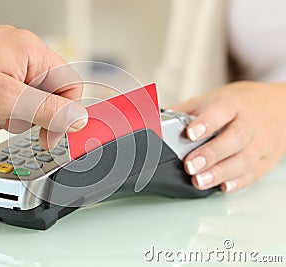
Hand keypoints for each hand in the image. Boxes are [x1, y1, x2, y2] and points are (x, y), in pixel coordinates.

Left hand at [171, 81, 285, 192]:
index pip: (220, 112)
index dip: (205, 123)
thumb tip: (154, 120)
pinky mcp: (265, 160)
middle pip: (234, 138)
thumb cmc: (237, 105)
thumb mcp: (211, 99)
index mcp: (232, 105)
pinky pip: (253, 173)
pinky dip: (238, 182)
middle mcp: (248, 123)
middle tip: (190, 166)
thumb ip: (184, 111)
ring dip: (220, 173)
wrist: (276, 107)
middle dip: (211, 153)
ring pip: (244, 159)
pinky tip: (223, 187)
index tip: (189, 133)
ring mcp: (260, 143)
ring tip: (199, 181)